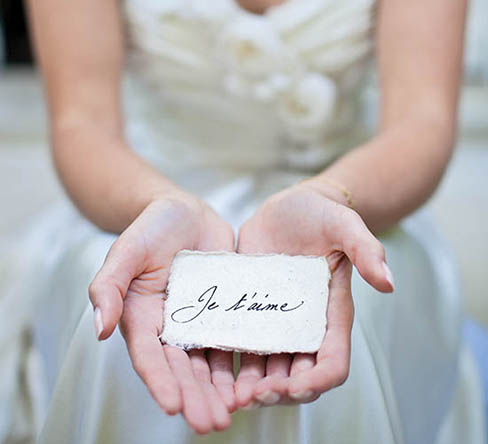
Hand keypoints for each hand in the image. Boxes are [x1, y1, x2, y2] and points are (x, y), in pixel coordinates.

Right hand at [88, 190, 236, 434]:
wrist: (185, 211)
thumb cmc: (150, 228)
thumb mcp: (126, 250)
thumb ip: (109, 286)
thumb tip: (99, 329)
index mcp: (142, 318)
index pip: (150, 356)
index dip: (160, 381)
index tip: (172, 406)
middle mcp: (170, 328)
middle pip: (182, 369)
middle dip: (195, 398)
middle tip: (211, 424)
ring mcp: (200, 323)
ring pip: (209, 364)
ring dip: (218, 391)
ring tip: (232, 414)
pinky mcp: (225, 312)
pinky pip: (234, 341)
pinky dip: (241, 364)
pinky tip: (253, 383)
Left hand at [234, 180, 393, 408]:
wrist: (290, 206)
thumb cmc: (321, 215)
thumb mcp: (344, 225)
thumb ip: (365, 249)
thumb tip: (389, 283)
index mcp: (332, 314)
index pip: (333, 362)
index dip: (317, 381)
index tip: (295, 386)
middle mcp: (305, 325)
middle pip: (298, 377)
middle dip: (280, 392)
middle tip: (256, 395)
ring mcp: (277, 321)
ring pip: (268, 369)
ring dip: (253, 387)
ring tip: (232, 395)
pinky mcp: (251, 311)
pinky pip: (242, 345)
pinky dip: (231, 364)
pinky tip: (212, 370)